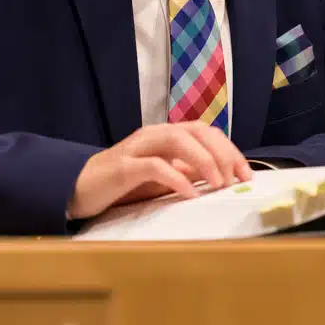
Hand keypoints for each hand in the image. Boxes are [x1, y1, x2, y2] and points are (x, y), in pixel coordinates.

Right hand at [67, 122, 254, 219]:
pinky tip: (189, 193)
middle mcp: (154, 135)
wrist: (78, 188)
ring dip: (204, 161)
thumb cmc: (123, 184)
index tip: (246, 174)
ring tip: (217, 184)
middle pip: (197, 131)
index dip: (230, 150)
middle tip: (237, 179)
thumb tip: (220, 179)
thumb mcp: (162, 179)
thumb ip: (187, 173)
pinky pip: (154, 165)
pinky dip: (176, 177)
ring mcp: (138, 148)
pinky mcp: (123, 166)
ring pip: (178, 140)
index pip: (206, 132)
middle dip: (223, 153)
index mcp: (166, 135)